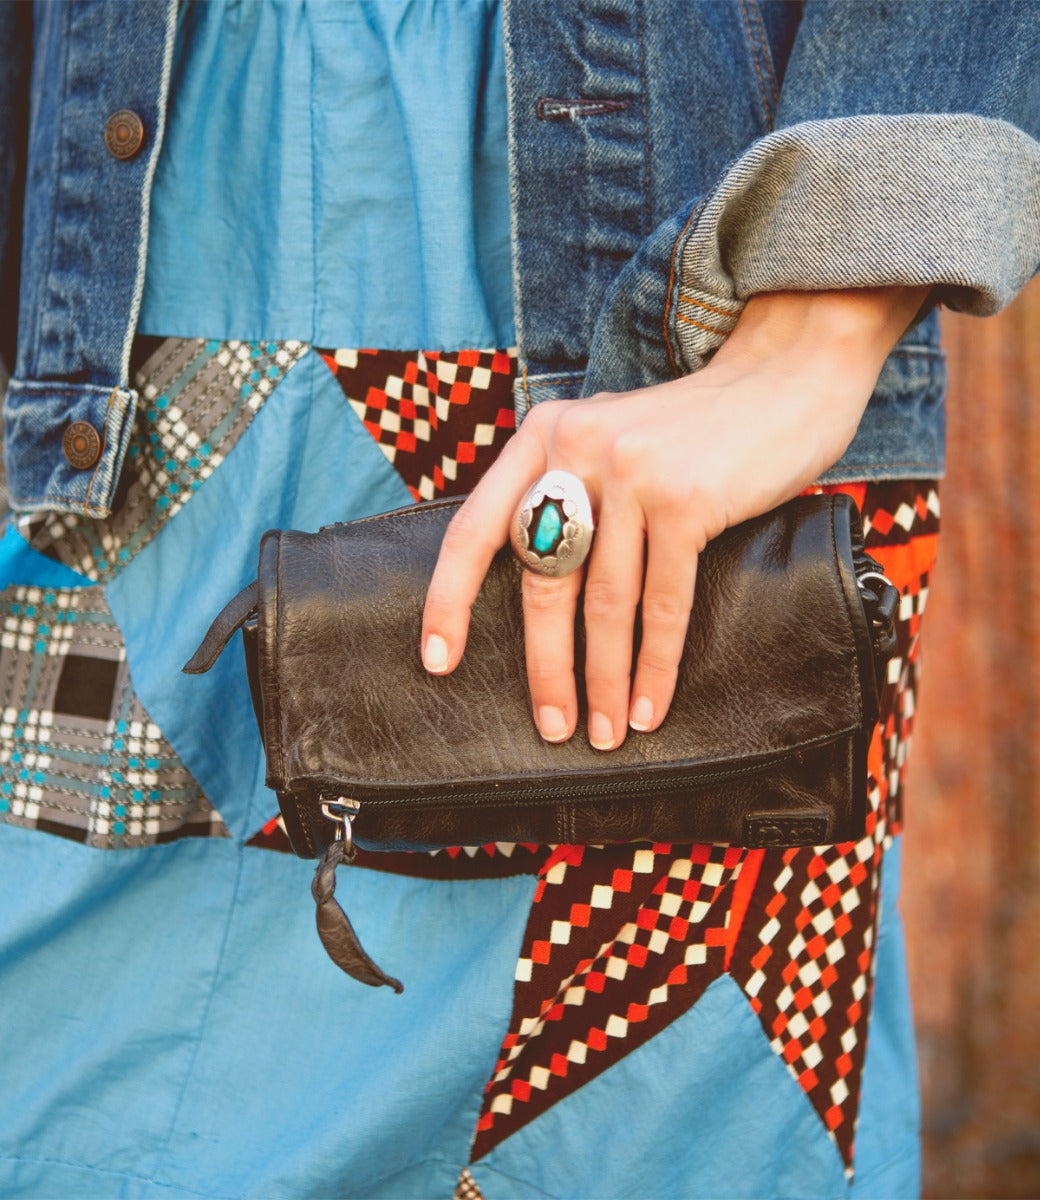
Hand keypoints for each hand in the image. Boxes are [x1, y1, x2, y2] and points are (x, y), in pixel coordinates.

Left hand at [421, 287, 927, 748]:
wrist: (784, 377)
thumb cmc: (692, 430)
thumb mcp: (608, 438)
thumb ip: (568, 489)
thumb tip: (538, 584)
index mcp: (542, 435)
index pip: (475, 528)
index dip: (448, 599)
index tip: (438, 660)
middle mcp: (575, 449)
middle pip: (542, 580)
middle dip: (546, 666)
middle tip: (552, 725)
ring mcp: (631, 473)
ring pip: (604, 602)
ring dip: (605, 679)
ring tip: (607, 731)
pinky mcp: (686, 500)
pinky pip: (663, 603)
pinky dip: (656, 664)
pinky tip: (652, 704)